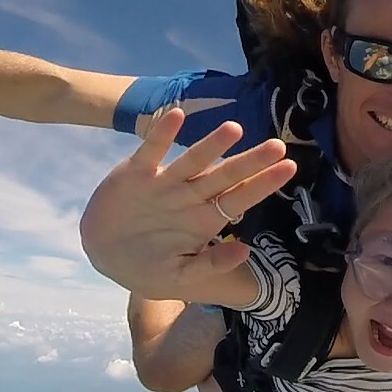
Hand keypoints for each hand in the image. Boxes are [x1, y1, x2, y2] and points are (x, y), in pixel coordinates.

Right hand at [79, 109, 297, 300]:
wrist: (104, 253)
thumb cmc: (148, 266)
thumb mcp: (180, 276)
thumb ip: (211, 264)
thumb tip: (246, 250)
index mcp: (205, 219)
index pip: (240, 198)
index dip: (263, 184)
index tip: (288, 169)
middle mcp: (190, 196)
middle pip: (224, 176)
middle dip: (250, 162)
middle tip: (277, 146)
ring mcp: (165, 183)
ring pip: (193, 161)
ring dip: (212, 145)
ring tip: (234, 129)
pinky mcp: (137, 173)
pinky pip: (151, 151)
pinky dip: (161, 134)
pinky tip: (176, 116)